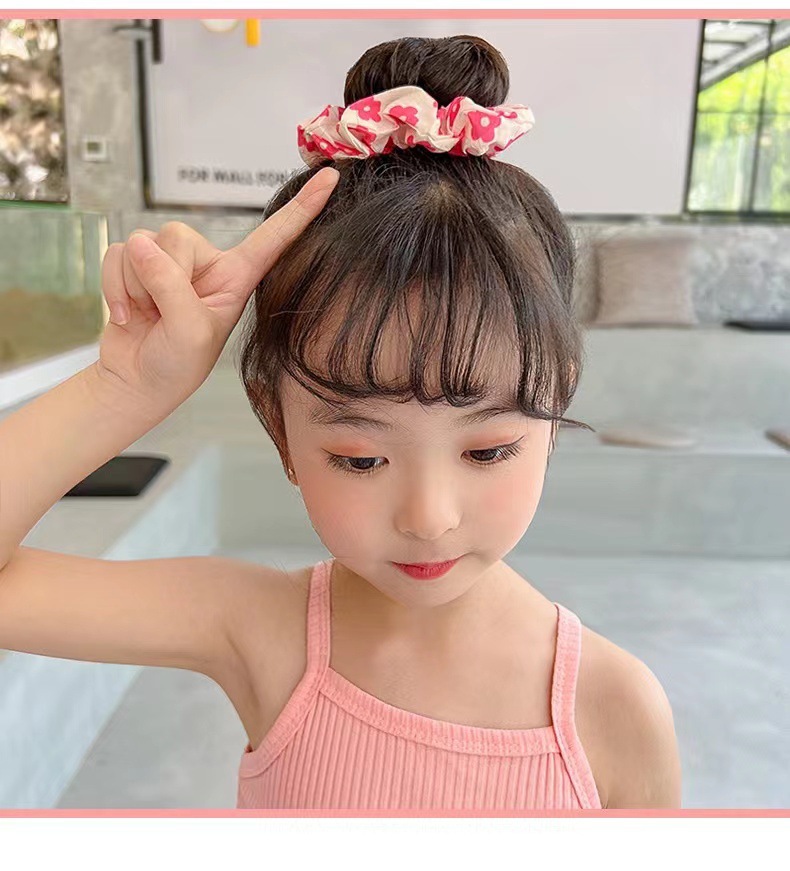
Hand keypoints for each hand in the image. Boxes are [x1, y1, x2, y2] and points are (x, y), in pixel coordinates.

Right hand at [96, 167, 338, 403]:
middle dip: (162, 276)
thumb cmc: (175, 365)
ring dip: (135, 286)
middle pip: (177, 235)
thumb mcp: (188, 332)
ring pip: (142, 243)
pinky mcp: (137, 265)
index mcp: (237, 279)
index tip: (330, 177)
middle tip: (164, 314)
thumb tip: (140, 245)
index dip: (301, 209)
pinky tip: (127, 316)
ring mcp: (170, 264)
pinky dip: (113, 287)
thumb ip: (171, 286)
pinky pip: (117, 254)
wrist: (136, 383)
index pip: (273, 238)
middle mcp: (207, 264)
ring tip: (149, 316)